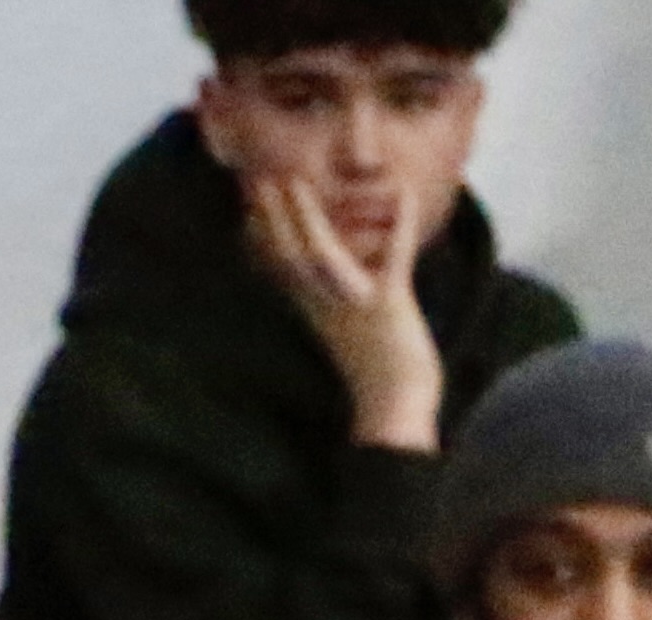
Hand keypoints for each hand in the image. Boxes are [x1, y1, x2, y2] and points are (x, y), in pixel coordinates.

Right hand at [246, 177, 444, 449]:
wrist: (395, 408)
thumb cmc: (377, 376)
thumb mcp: (348, 332)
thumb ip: (337, 303)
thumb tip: (335, 280)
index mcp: (313, 311)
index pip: (279, 268)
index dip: (261, 236)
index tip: (248, 205)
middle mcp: (323, 306)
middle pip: (287, 256)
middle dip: (271, 217)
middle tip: (259, 179)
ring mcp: (352, 303)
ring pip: (320, 255)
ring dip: (304, 218)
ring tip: (292, 183)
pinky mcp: (388, 303)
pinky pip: (391, 257)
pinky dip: (399, 224)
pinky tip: (403, 192)